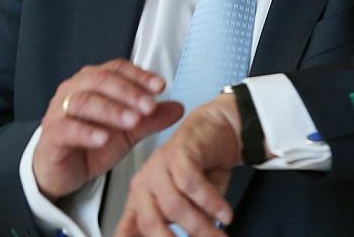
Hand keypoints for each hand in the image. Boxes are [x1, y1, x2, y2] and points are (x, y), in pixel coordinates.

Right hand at [33, 59, 183, 199]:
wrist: (63, 170)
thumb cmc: (92, 144)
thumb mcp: (128, 132)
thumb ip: (150, 119)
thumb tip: (179, 107)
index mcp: (93, 82)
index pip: (117, 69)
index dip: (139, 75)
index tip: (161, 86)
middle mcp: (74, 89)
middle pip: (100, 80)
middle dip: (128, 92)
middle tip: (149, 106)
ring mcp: (59, 110)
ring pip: (83, 101)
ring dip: (111, 110)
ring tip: (133, 121)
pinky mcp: (51, 134)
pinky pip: (66, 128)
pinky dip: (86, 132)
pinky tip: (104, 138)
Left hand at [115, 93, 241, 236]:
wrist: (218, 128)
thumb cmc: (202, 168)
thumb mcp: (191, 206)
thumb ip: (184, 227)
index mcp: (141, 200)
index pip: (128, 230)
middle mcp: (144, 184)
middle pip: (150, 223)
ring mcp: (158, 167)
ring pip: (174, 207)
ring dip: (201, 227)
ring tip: (220, 236)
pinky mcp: (177, 152)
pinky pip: (191, 184)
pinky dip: (211, 203)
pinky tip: (225, 213)